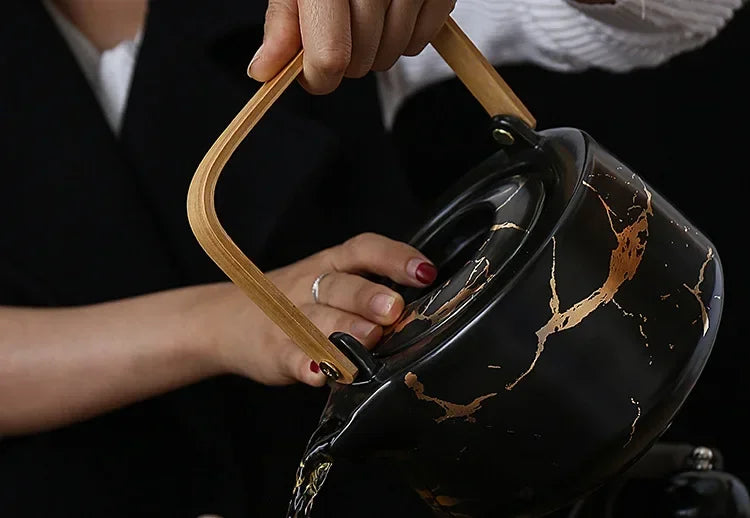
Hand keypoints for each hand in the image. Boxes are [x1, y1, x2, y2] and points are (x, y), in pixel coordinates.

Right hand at [199, 233, 436, 386]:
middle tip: (392, 310)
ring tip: (368, 340)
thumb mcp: (326, 285)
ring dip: (345, 330)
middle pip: (342, 286)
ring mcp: (291, 319)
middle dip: (369, 297)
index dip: (394, 257)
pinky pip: (292, 356)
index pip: (363, 250)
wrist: (225, 320)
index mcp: (330, 265)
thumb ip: (367, 292)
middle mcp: (311, 286)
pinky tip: (320, 373)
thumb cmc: (292, 302)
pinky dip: (305, 365)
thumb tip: (420, 310)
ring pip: (321, 321)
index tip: (425, 272)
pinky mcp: (274, 351)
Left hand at [248, 0, 456, 93]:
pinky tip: (390, 10)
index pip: (329, 57)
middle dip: (344, 60)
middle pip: (360, 61)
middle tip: (338, 30)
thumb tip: (264, 70)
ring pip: (391, 56)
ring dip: (374, 50)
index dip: (316, 77)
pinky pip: (418, 42)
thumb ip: (283, 21)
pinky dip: (403, 38)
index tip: (310, 73)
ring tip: (365, 16)